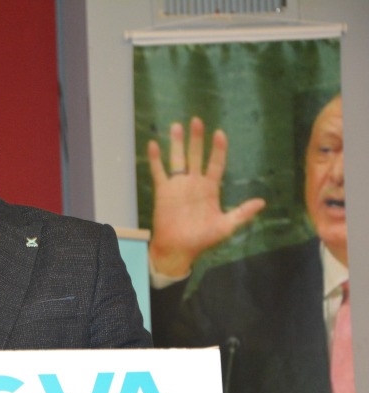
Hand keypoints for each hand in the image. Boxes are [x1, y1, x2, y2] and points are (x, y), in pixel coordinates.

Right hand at [147, 117, 265, 276]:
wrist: (179, 249)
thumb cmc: (202, 239)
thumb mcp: (226, 226)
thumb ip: (242, 213)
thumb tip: (262, 202)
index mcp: (210, 188)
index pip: (215, 163)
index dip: (218, 149)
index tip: (219, 134)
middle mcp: (194, 182)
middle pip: (196, 155)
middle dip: (196, 138)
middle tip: (196, 120)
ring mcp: (178, 185)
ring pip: (178, 159)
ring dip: (177, 143)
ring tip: (176, 126)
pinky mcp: (163, 191)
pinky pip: (159, 171)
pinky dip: (156, 159)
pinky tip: (154, 144)